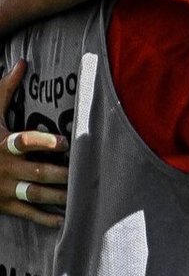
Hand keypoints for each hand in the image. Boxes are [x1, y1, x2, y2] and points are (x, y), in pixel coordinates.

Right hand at [0, 61, 67, 227]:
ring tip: (81, 194)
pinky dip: (45, 217)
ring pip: (36, 194)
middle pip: (38, 173)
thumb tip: (21, 63)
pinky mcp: (4, 205)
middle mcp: (5, 168)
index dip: (45, 143)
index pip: (24, 143)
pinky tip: (64, 218)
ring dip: (60, 196)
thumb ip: (5, 91)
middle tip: (86, 172)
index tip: (66, 143)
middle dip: (63, 174)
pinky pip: (27, 213)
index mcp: (3, 145)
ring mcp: (4, 189)